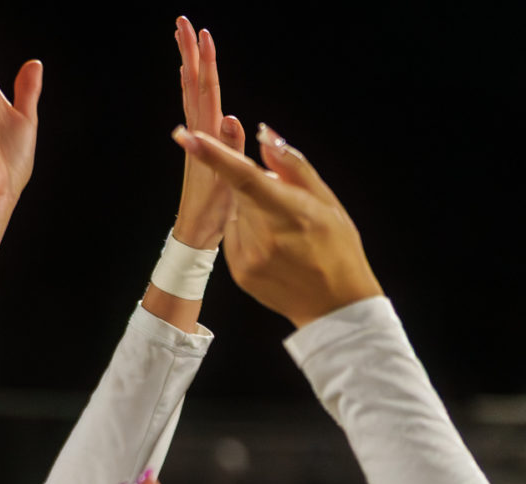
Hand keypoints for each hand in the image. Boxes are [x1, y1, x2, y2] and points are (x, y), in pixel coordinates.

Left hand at [169, 18, 245, 250]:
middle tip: (183, 22)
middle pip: (193, 84)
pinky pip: (194, 109)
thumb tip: (231, 117)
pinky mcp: (199, 147)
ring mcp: (198, 139)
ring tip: (184, 41)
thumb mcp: (226, 183)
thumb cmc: (211, 214)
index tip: (202, 33)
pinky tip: (189, 81)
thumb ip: (229, 149)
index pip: (206, 91)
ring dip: (188, 65)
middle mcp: (200, 133)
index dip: (206, 62)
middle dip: (189, 52)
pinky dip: (190, 90)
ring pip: (191, 93)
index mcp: (208, 137)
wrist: (194, 235)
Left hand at [172, 124, 381, 327]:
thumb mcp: (327, 202)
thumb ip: (292, 166)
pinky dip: (251, 233)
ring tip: (286, 235)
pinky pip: (236, 238)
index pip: (244, 177)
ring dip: (255, 213)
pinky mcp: (239, 273)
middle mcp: (263, 236)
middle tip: (289, 208)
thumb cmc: (337, 248)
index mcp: (289, 212)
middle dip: (258, 189)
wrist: (334, 306)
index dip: (214, 155)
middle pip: (241, 193)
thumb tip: (263, 135)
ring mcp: (247, 257)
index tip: (187, 137)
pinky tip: (276, 249)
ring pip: (238, 215)